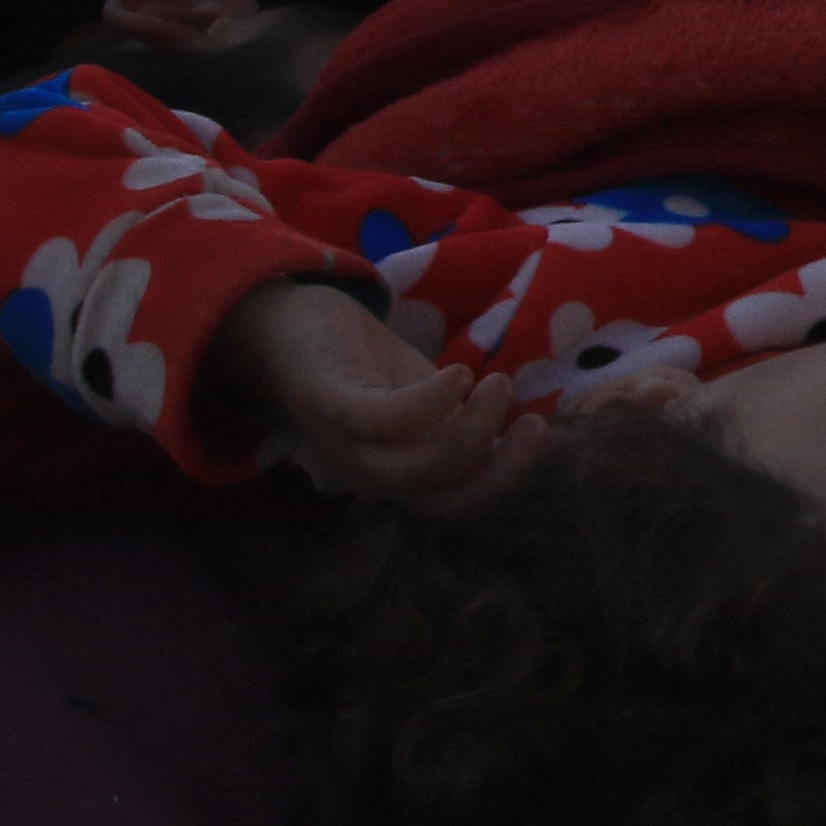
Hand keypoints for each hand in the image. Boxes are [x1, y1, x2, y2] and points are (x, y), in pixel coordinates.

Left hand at [209, 280, 538, 513]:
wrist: (283, 321)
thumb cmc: (360, 362)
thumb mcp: (422, 395)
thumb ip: (460, 422)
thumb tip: (526, 432)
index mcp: (398, 471)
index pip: (457, 503)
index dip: (508, 479)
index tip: (543, 433)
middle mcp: (369, 472)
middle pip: (441, 502)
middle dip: (500, 471)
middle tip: (533, 423)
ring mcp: (344, 443)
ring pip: (413, 473)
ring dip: (471, 433)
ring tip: (495, 382)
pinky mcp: (328, 405)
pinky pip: (382, 422)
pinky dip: (431, 404)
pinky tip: (459, 374)